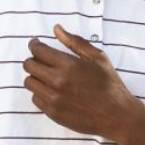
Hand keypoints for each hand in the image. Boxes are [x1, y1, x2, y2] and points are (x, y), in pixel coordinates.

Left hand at [23, 25, 142, 141]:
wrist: (116, 115)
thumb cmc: (109, 84)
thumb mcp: (98, 58)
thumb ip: (75, 42)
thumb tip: (56, 29)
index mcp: (69, 65)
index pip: (38, 51)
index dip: (34, 44)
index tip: (36, 44)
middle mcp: (57, 82)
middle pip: (29, 65)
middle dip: (33, 59)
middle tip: (42, 59)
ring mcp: (53, 98)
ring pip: (29, 82)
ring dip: (36, 76)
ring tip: (47, 75)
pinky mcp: (53, 113)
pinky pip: (35, 98)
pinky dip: (40, 92)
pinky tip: (52, 90)